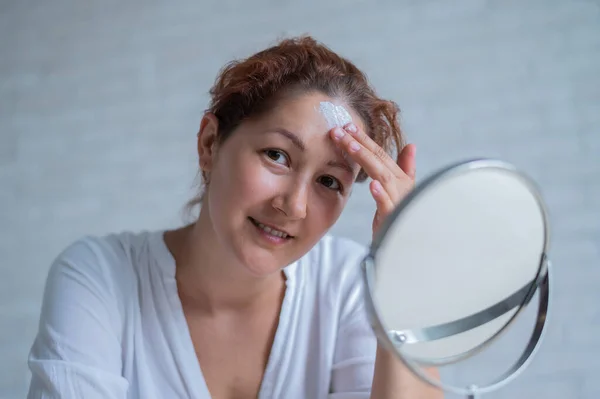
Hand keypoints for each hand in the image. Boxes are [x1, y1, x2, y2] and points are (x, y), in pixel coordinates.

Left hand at [330, 123, 415, 238]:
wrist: (405, 246)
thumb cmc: (401, 218)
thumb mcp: (402, 191)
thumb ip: (406, 168)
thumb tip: (411, 145)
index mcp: (400, 180)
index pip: (380, 154)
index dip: (364, 139)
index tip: (347, 126)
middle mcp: (401, 187)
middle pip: (379, 160)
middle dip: (359, 143)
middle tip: (340, 129)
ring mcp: (399, 202)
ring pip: (382, 176)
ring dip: (366, 159)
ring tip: (350, 145)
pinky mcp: (395, 219)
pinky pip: (388, 205)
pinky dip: (381, 194)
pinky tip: (373, 185)